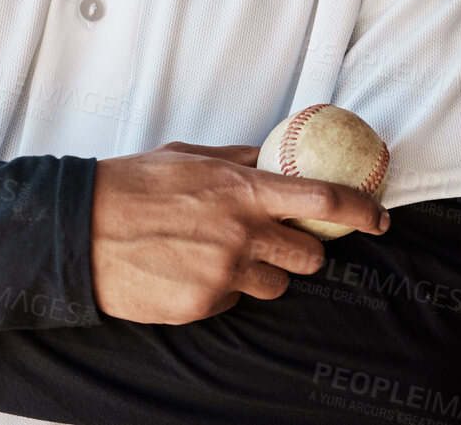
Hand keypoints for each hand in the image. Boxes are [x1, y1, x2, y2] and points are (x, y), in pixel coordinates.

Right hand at [90, 141, 389, 324]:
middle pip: (309, 256)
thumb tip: (271, 156)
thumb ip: (236, 161)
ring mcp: (223, 275)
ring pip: (274, 285)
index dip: (362, 210)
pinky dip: (220, 289)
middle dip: (300, 249)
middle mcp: (241, 235)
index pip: (322, 199)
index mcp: (241, 190)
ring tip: (216, 254)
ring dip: (260, 272)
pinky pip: (232, 301)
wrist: (79, 228)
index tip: (380, 218)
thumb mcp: (186, 157)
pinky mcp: (202, 305)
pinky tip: (186, 270)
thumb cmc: (130, 185)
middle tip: (273, 239)